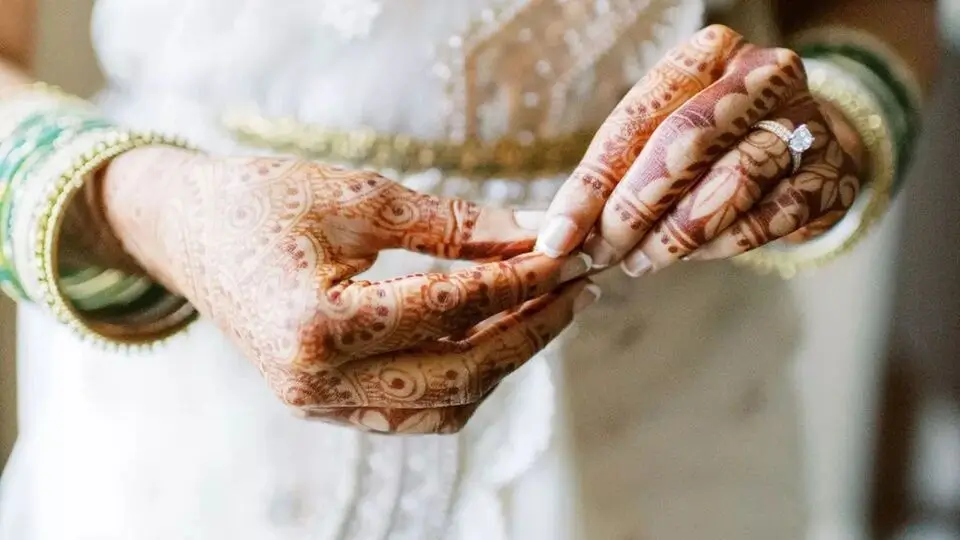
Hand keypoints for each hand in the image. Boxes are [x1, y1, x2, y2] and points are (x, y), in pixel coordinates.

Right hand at [99, 148, 595, 432]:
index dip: (518, 283)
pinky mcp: (324, 404)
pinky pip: (412, 411)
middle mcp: (316, 382)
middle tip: (577, 289)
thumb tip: (535, 235)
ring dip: (501, 360)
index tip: (567, 255)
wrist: (187, 230)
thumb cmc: (261, 198)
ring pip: (443, 405)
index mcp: (315, 325)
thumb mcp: (360, 196)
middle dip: (530, 332)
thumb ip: (453, 224)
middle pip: (458, 375)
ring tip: (542, 309)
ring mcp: (318, 403)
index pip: (448, 311)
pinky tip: (490, 334)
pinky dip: (460, 378)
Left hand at [536, 25, 863, 274]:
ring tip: (641, 261)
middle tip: (602, 252)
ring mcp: (805, 120)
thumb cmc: (713, 138)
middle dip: (634, 209)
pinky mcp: (831, 172)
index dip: (592, 184)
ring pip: (732, 182)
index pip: (636, 119)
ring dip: (676, 235)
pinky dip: (723, 245)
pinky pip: (768, 219)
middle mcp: (762, 74)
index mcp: (709, 52)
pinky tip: (696, 253)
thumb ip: (617, 172)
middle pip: (686, 144)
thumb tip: (562, 234)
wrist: (805, 141)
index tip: (559, 237)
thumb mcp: (662, 134)